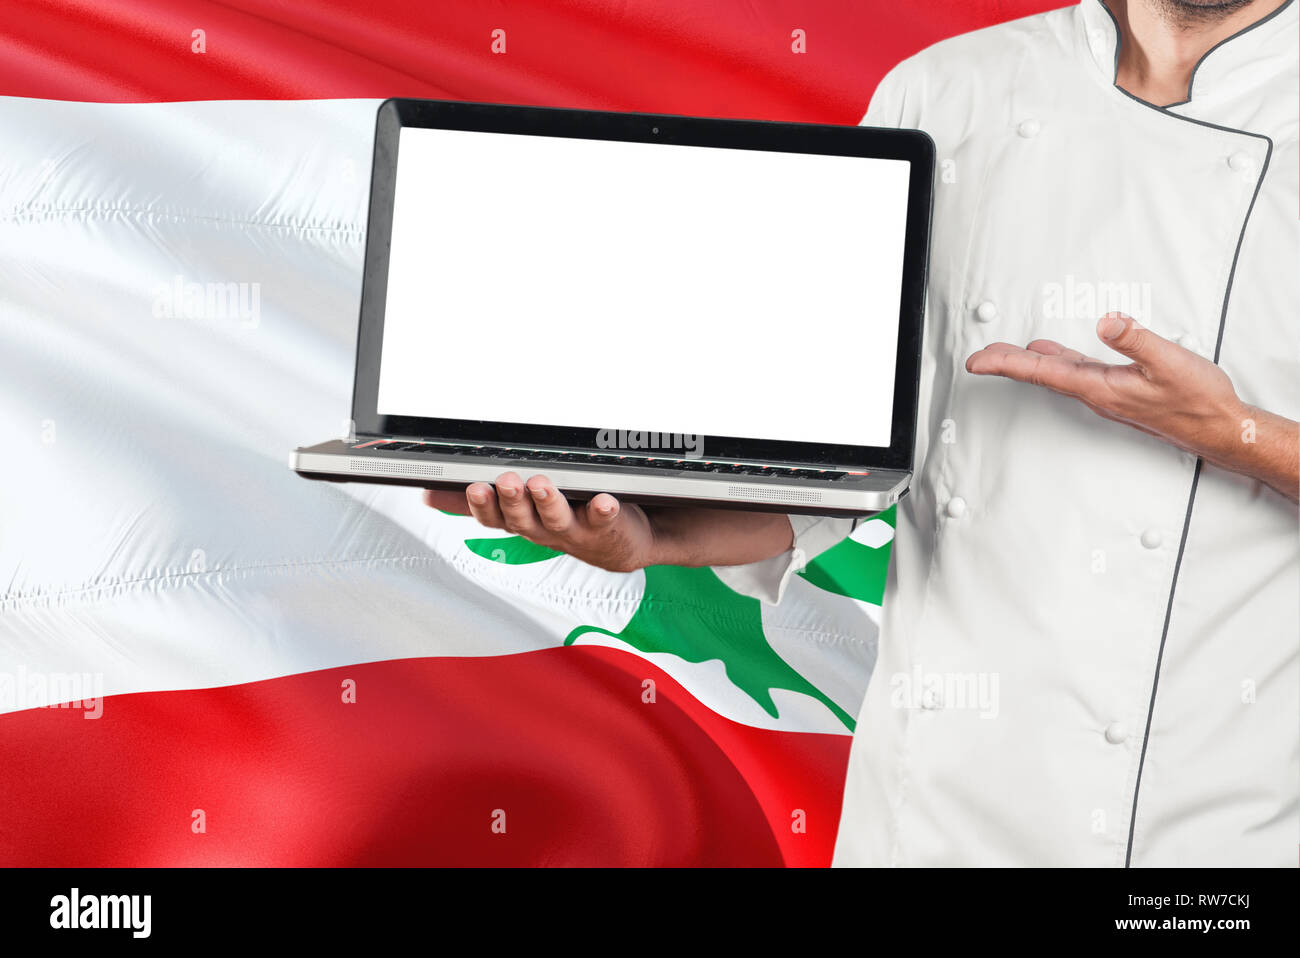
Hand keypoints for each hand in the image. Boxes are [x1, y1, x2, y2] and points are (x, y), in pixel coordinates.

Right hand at [424, 472, 654, 571]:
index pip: (492, 516)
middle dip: (512, 500)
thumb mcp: (517, 513)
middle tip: (507, 480)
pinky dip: (604, 510)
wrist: (619, 546)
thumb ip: (479, 503)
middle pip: (521, 518)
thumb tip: (428, 495)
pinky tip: (605, 499)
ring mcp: (573, 531)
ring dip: (548, 502)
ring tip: (542, 484)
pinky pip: (604, 519)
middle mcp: (542, 529)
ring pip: (556, 518)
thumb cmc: (565, 520)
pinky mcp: (605, 527)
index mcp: (520, 521)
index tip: (472, 487)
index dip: (481, 505)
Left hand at [966, 312, 1298, 501]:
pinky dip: (1057, 360)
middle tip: (979, 356)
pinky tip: (1052, 352)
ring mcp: (1106, 392)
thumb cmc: (1198, 401)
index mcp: (1099, 387)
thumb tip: (1107, 322)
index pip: (1041, 372)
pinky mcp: (1118, 389)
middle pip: (1040, 374)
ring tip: (1004, 352)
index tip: (978, 361)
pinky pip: (1076, 372)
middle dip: (1006, 363)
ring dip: (1028, 362)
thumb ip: (1136, 340)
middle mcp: (1096, 392)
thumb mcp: (1169, 363)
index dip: (1006, 364)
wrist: (1220, 428)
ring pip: (1057, 373)